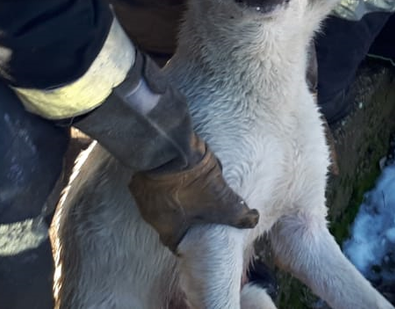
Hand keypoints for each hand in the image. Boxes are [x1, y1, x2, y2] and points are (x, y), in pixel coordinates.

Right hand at [127, 134, 258, 252]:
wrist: (170, 149)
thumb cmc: (194, 183)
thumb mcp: (222, 200)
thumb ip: (238, 214)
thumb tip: (253, 220)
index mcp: (168, 228)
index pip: (176, 244)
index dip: (189, 241)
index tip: (198, 236)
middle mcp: (151, 215)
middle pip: (168, 221)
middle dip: (183, 216)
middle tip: (197, 209)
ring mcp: (142, 194)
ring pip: (161, 199)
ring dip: (174, 194)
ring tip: (191, 186)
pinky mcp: (141, 174)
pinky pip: (154, 180)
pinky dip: (166, 177)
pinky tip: (179, 169)